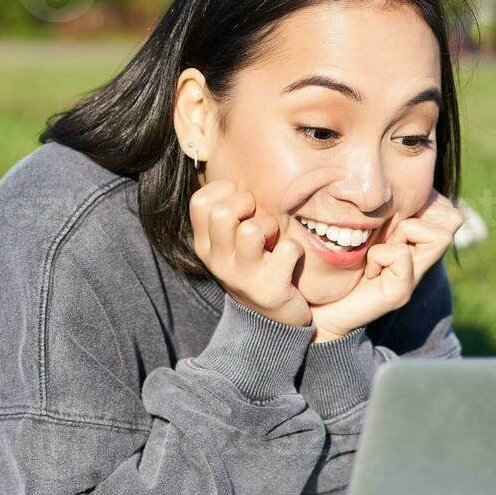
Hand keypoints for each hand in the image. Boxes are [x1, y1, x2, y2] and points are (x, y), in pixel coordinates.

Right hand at [189, 180, 311, 327]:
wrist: (269, 322)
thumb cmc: (253, 267)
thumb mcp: (229, 243)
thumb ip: (227, 213)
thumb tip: (238, 172)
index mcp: (204, 245)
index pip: (201, 200)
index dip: (226, 192)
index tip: (241, 206)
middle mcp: (217, 261)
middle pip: (224, 212)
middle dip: (249, 206)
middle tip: (259, 221)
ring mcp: (241, 277)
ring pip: (253, 230)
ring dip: (271, 228)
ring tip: (273, 242)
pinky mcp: (269, 291)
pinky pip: (287, 250)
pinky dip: (294, 251)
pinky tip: (289, 262)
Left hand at [307, 190, 463, 341]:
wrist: (322, 308)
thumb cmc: (339, 263)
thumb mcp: (363, 226)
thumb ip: (382, 208)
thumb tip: (395, 180)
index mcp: (414, 240)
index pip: (447, 207)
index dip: (425, 201)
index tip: (392, 217)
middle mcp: (421, 258)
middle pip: (453, 219)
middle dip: (417, 215)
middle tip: (387, 234)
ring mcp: (414, 276)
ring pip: (438, 236)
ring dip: (403, 234)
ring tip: (380, 250)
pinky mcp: (401, 293)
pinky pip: (402, 256)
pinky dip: (381, 256)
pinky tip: (369, 270)